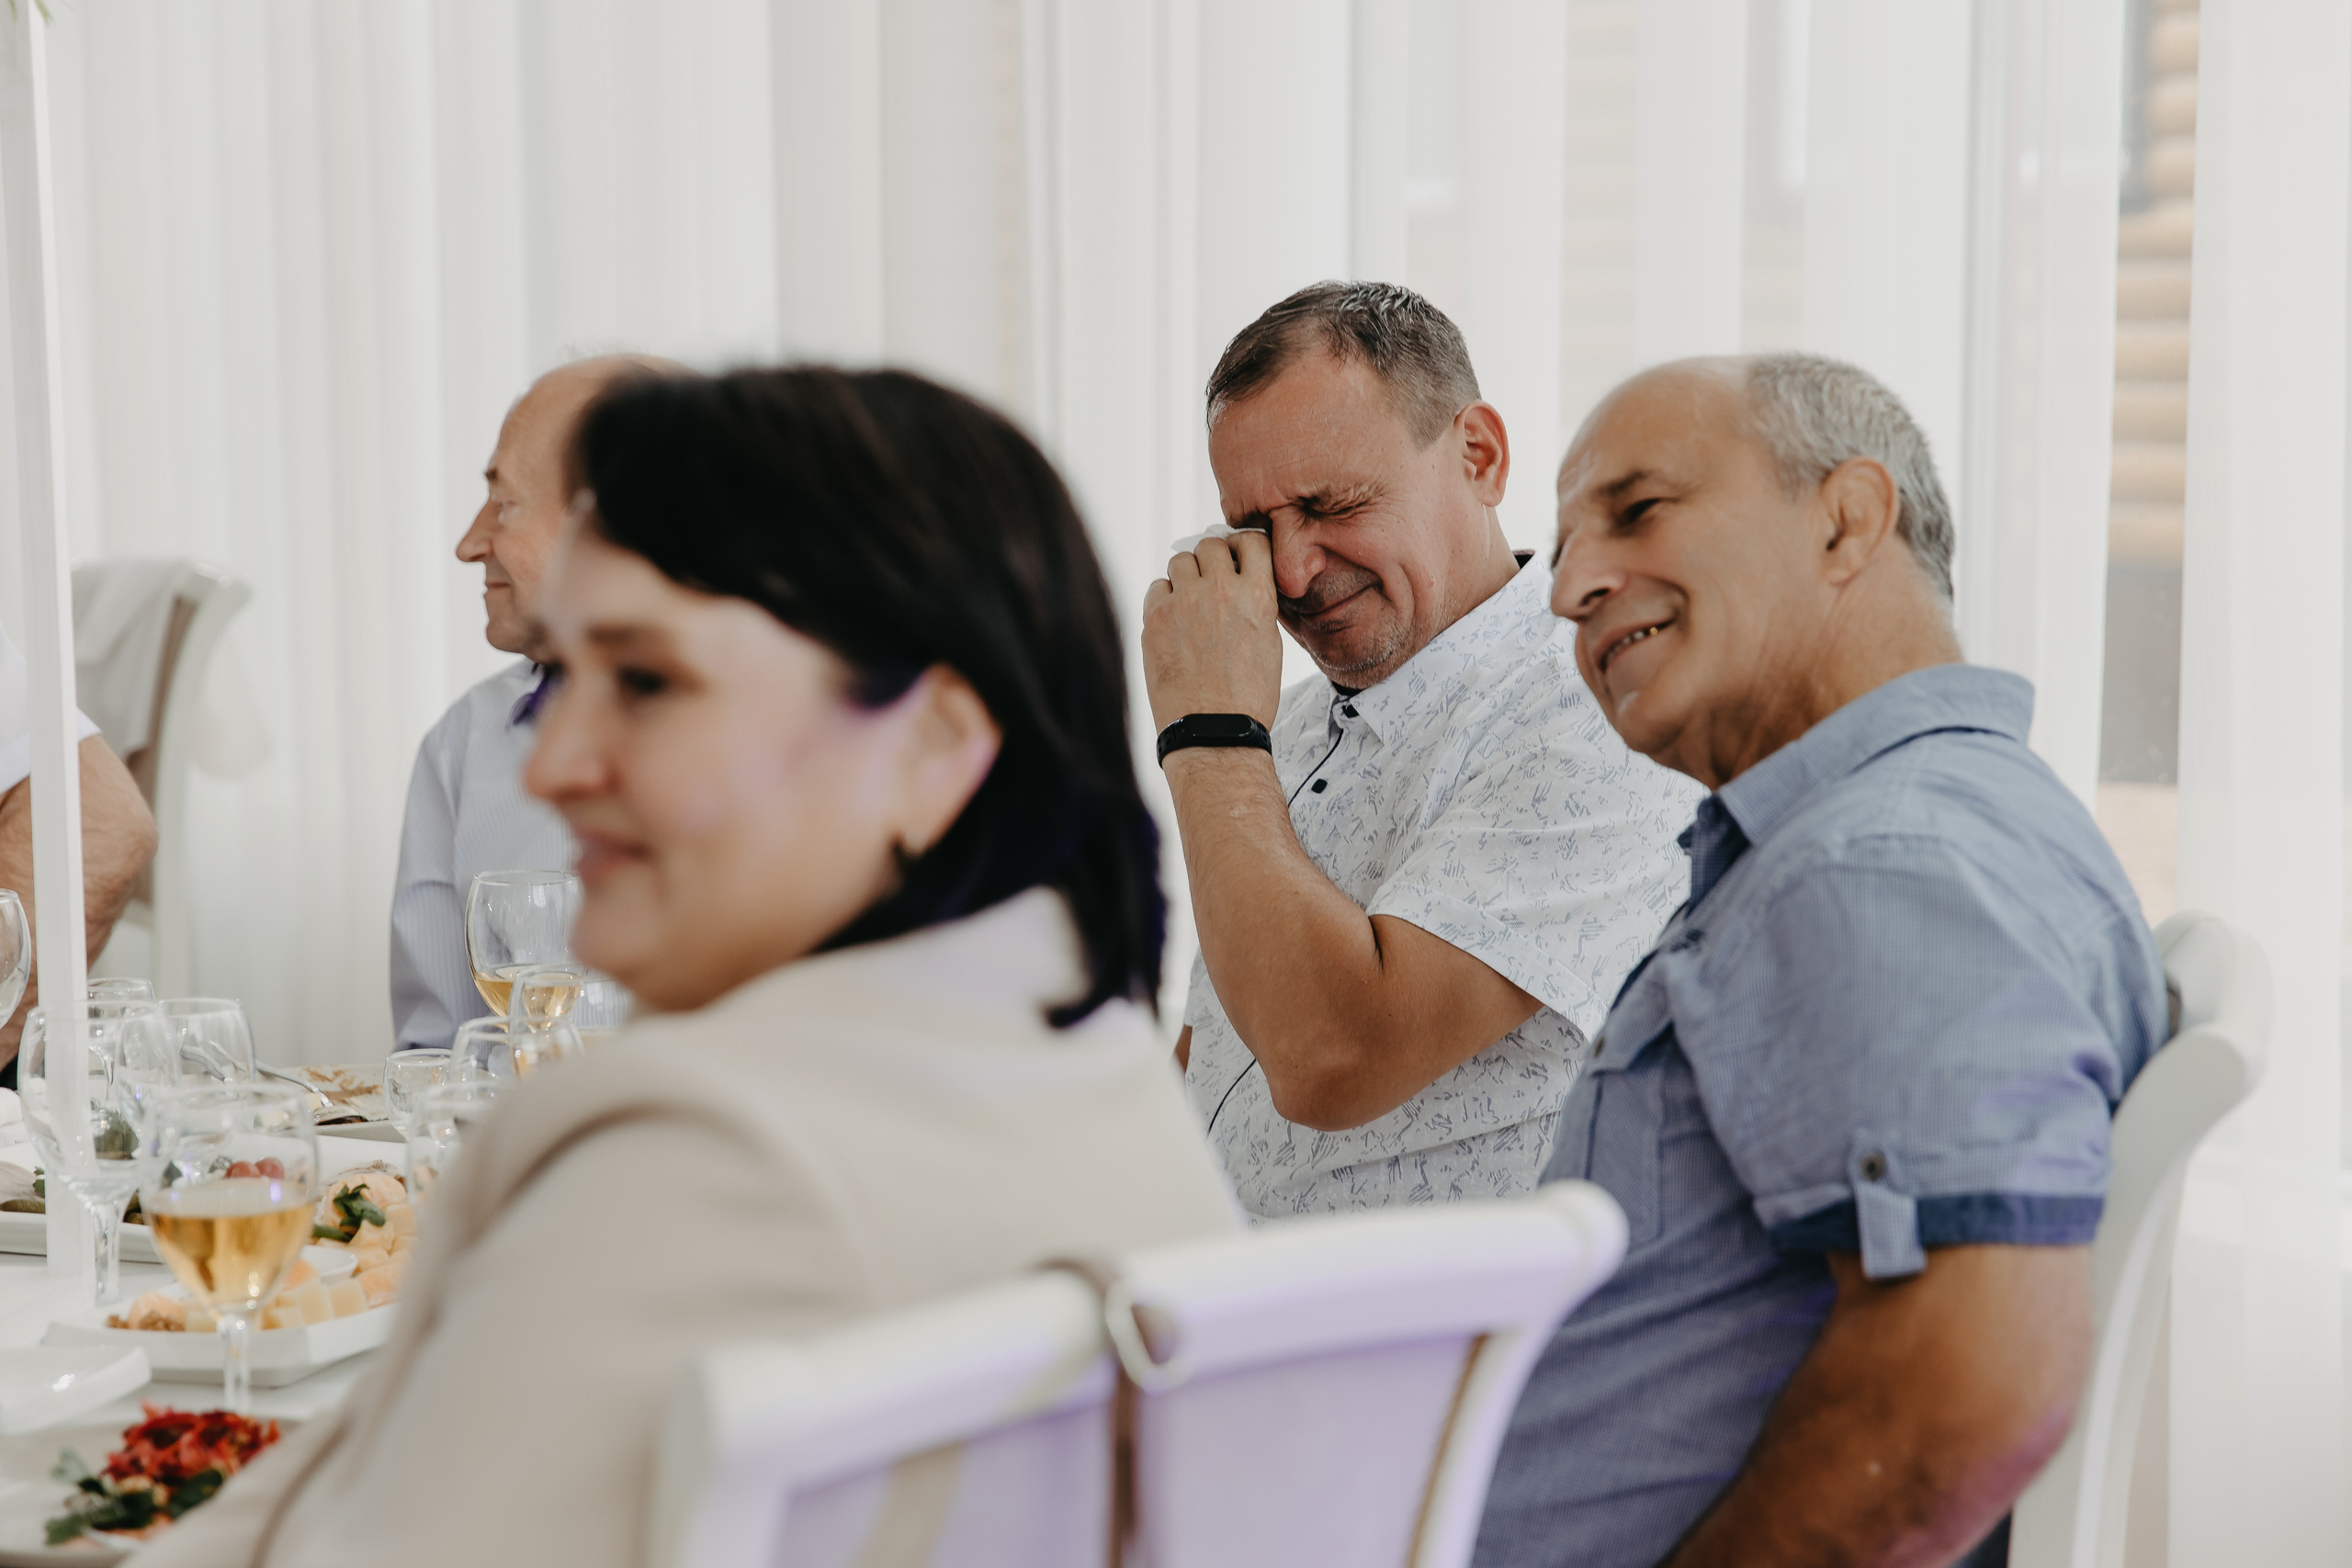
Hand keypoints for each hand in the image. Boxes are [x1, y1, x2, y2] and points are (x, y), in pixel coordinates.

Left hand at [1140, 531, 1284, 732]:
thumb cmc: (1247, 696)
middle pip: (1210, 545)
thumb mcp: (1269, 642)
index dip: (1243, 547)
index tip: (1238, 557)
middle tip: (1212, 581)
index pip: (1251, 541)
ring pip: (1180, 561)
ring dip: (1186, 575)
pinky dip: (1164, 597)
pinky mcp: (1155, 618)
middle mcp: (1219, 591)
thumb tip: (1242, 577)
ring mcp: (1184, 603)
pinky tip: (1173, 621)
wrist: (1214, 731)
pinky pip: (1156, 587)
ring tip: (1191, 603)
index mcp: (1256, 596)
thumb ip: (1255, 602)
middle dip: (1212, 559)